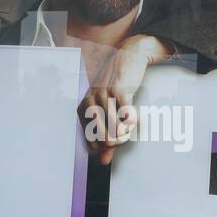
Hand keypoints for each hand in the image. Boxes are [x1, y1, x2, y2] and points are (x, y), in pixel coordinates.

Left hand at [77, 34, 174, 165]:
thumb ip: (106, 137)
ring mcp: (105, 95)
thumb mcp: (109, 109)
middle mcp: (91, 101)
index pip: (91, 141)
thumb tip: (103, 161)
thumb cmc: (118, 84)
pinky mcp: (120, 89)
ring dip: (124, 134)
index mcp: (84, 107)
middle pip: (102, 137)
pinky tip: (132, 121)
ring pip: (114, 128)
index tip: (115, 142)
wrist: (129, 55)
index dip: (104, 146)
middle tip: (124, 138)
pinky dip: (130, 123)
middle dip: (115, 143)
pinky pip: (125, 115)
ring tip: (129, 131)